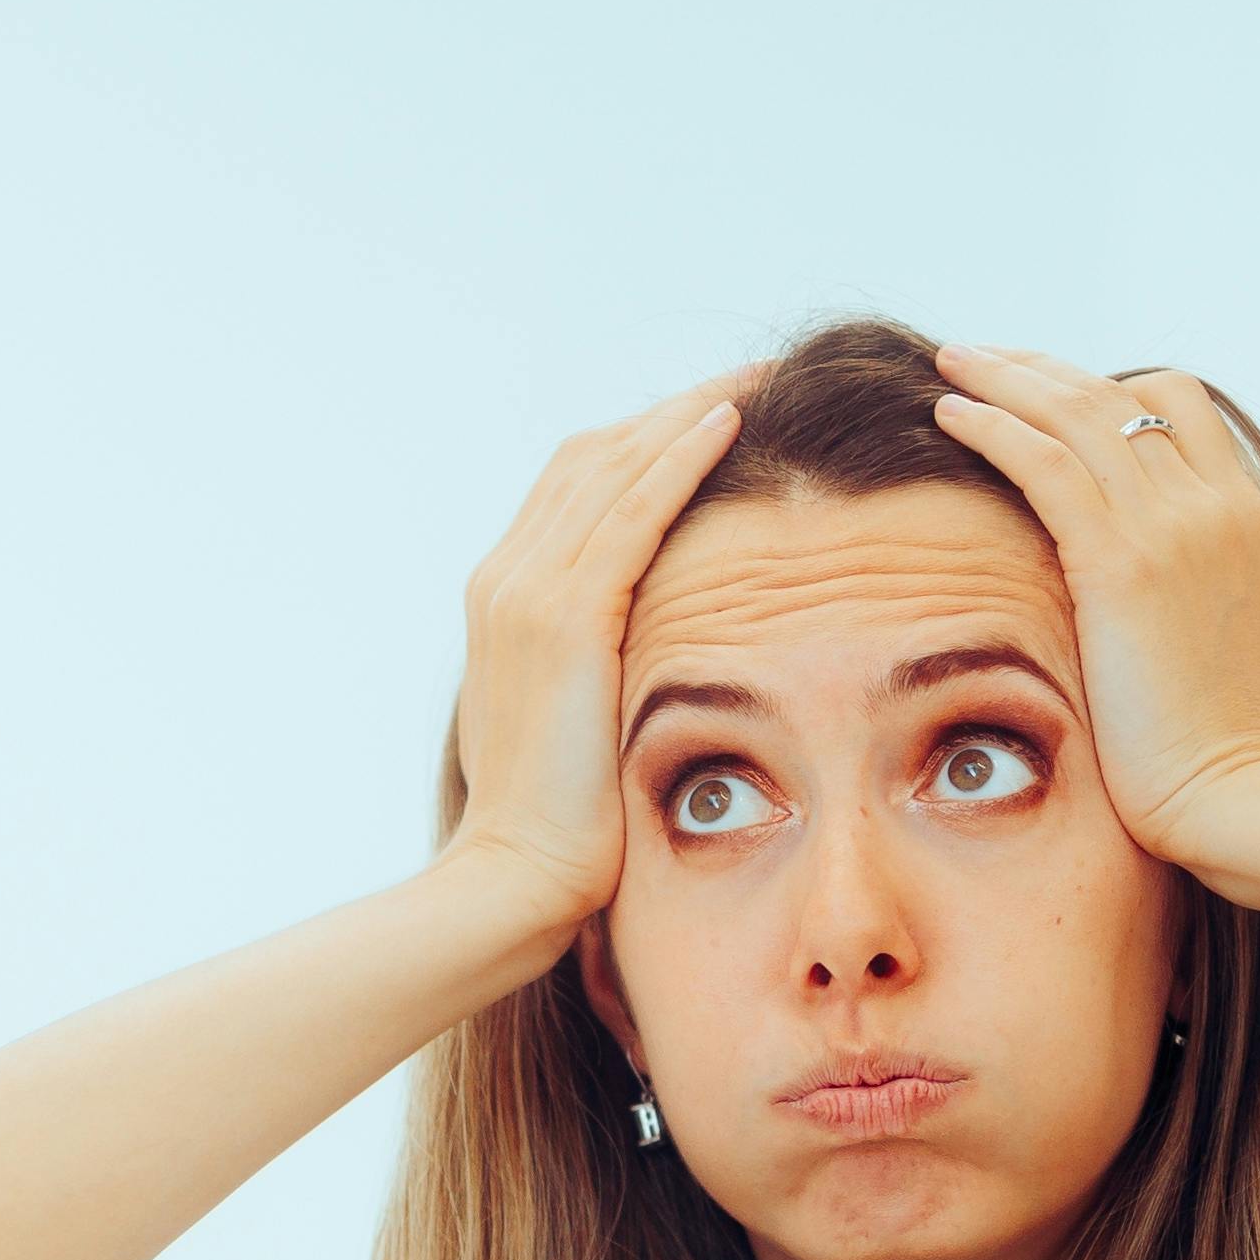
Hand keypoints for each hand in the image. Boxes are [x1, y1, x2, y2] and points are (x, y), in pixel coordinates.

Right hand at [444, 375, 747, 926]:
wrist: (513, 878)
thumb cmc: (556, 830)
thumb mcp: (571, 728)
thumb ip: (594, 675)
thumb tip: (647, 665)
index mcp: (504, 600)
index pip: (575, 489)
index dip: (643, 445)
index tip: (710, 423)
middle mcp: (505, 579)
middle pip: (592, 457)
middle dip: (670, 411)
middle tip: (747, 381)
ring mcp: (526, 592)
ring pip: (613, 467)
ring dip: (686, 413)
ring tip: (755, 383)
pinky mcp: (564, 618)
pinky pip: (631, 511)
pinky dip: (678, 458)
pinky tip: (729, 425)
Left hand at [929, 347, 1259, 859]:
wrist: (1247, 795)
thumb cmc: (1243, 749)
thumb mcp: (1252, 646)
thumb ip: (1221, 597)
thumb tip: (1190, 603)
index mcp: (1246, 518)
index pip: (1177, 410)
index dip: (1108, 393)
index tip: (1050, 400)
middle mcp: (1213, 503)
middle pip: (1119, 395)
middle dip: (1045, 369)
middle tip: (985, 356)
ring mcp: (1171, 526)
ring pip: (1076, 411)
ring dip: (1007, 376)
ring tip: (952, 359)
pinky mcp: (1120, 562)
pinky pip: (1044, 461)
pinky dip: (994, 425)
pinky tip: (949, 413)